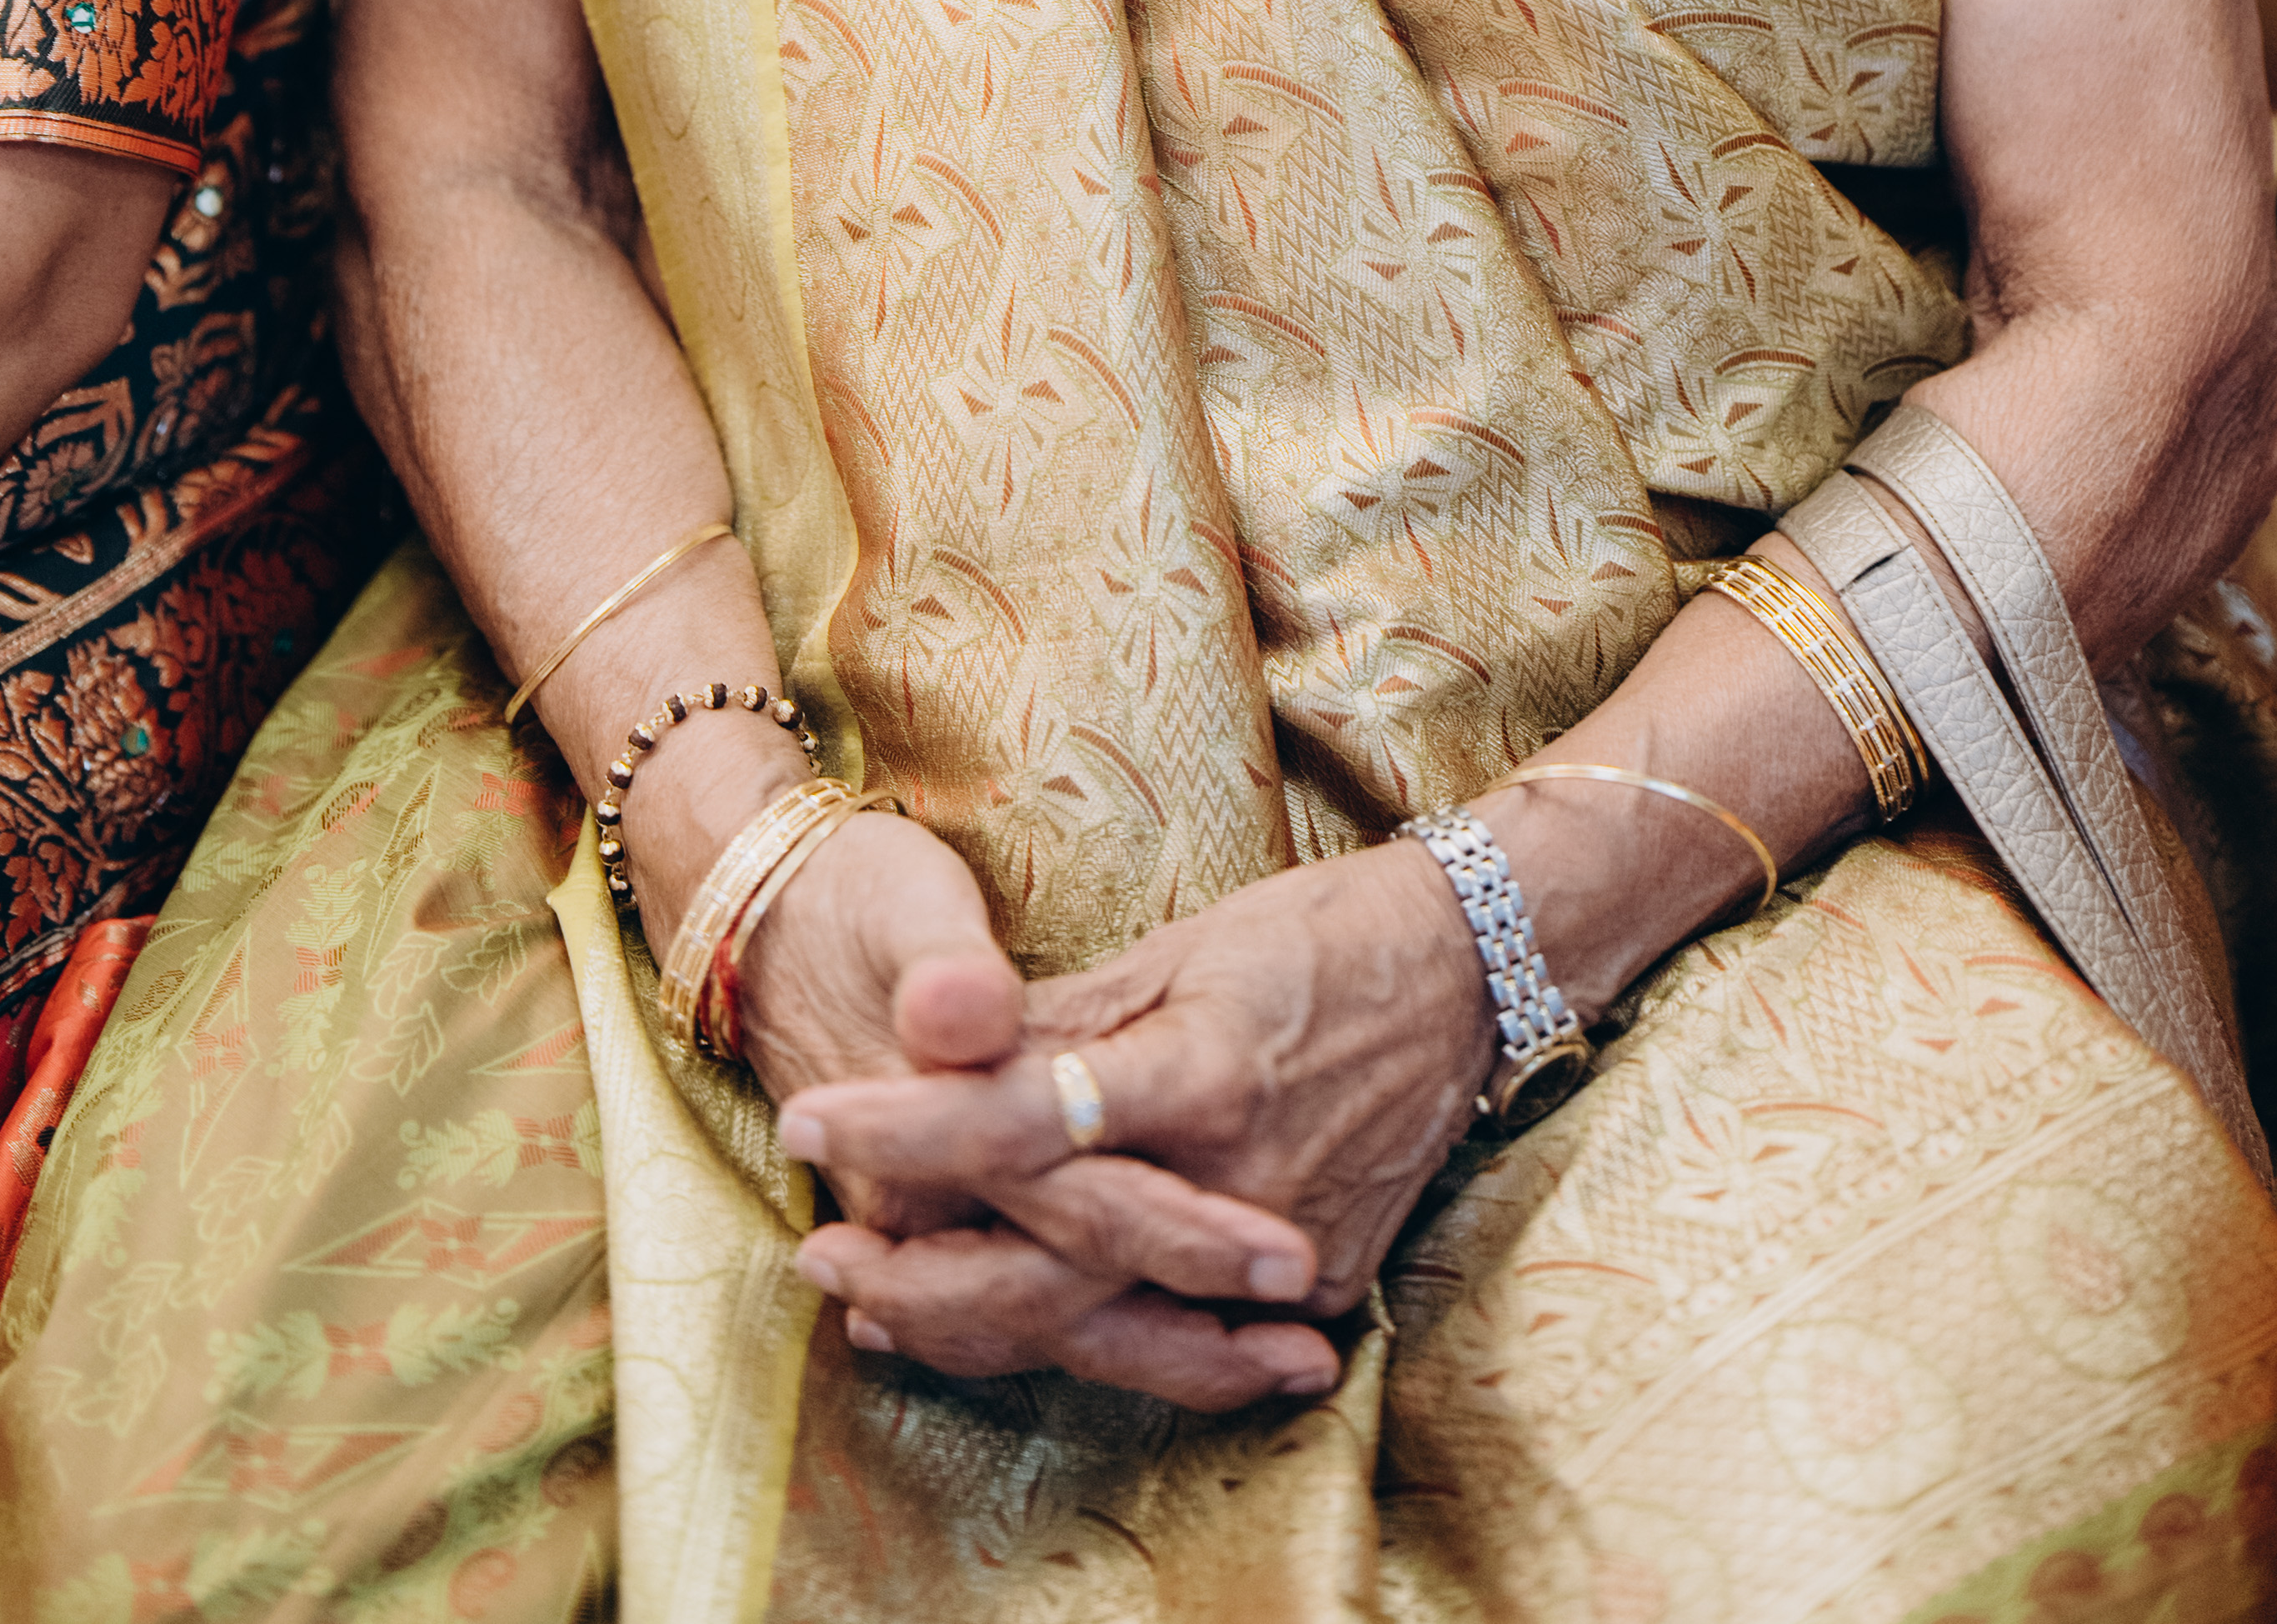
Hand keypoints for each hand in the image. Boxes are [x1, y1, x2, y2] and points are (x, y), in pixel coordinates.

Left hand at [782, 838, 1491, 1405]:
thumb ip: (1060, 1018)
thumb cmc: (1311, 937)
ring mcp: (1287, 1253)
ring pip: (1104, 1331)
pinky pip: (1180, 1338)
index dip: (907, 1125)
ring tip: (881, 1308)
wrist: (1466, 975)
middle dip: (919, 1273)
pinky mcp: (1317, 1291)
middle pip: (1050, 1272)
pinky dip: (1087, 1340)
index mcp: (1203, 1072)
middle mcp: (1242, 1183)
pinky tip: (1007, 1331)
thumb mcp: (1180, 947)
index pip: (1023, 1122)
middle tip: (817, 1254)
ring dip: (980, 1327)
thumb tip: (928, 1040)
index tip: (810, 1114)